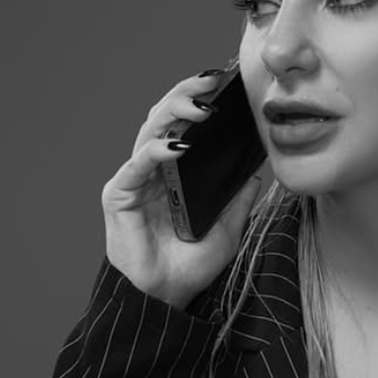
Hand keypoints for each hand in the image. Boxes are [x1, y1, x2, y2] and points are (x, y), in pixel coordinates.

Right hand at [101, 70, 262, 309]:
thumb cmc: (189, 266)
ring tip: (201, 105)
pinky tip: (176, 144)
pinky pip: (137, 166)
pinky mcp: (119, 195)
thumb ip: (238, 200)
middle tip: (212, 79)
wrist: (165, 298)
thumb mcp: (228, 229)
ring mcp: (135, 181)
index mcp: (176, 174)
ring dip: (174, 113)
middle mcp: (154, 171)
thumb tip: (258, 174)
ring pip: (149, 132)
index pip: (186, 126)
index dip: (201, 102)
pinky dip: (156, 151)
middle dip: (188, 94)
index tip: (226, 84)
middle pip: (165, 119)